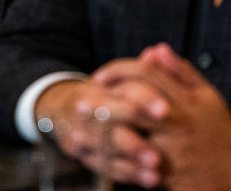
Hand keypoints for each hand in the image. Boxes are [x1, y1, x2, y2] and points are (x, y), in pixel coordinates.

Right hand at [33, 62, 167, 186]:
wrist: (64, 108)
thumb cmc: (103, 91)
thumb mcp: (118, 76)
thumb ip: (141, 69)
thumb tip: (157, 52)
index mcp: (102, 87)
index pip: (124, 90)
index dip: (145, 98)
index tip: (166, 110)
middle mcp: (88, 111)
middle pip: (110, 125)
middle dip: (134, 141)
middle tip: (159, 155)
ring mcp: (83, 135)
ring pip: (108, 150)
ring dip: (132, 161)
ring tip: (156, 168)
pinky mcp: (85, 154)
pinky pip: (107, 168)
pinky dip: (130, 174)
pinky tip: (151, 180)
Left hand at [94, 43, 230, 190]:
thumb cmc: (218, 127)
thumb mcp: (206, 94)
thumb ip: (179, 71)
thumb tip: (154, 50)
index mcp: (188, 100)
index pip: (149, 76)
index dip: (121, 71)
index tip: (100, 76)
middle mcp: (179, 124)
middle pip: (135, 107)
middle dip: (104, 103)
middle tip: (80, 101)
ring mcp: (173, 153)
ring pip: (131, 141)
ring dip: (102, 136)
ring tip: (80, 132)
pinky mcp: (167, 178)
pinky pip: (135, 170)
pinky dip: (113, 164)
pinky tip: (96, 158)